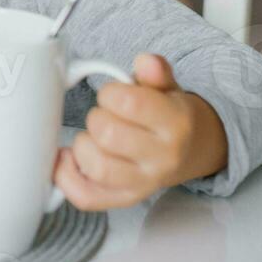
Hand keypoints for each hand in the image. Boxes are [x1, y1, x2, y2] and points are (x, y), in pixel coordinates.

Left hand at [53, 53, 226, 210]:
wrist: (193, 151)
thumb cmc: (171, 116)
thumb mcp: (168, 87)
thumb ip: (155, 72)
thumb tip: (146, 61)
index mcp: (175, 124)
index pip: (129, 103)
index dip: (110, 93)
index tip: (112, 94)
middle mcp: (162, 158)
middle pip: (108, 135)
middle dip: (96, 117)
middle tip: (104, 116)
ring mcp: (144, 184)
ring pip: (97, 168)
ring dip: (83, 145)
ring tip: (92, 137)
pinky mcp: (124, 199)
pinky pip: (86, 196)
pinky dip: (67, 177)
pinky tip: (70, 158)